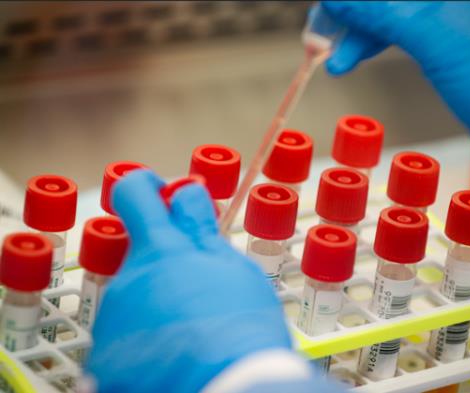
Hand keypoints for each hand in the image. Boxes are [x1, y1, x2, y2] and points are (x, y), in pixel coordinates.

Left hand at [85, 170, 290, 391]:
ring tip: (192, 330)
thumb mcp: (234, 269)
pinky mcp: (106, 358)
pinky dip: (146, 341)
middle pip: (139, 253)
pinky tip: (174, 354)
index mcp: (162, 251)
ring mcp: (114, 320)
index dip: (146, 187)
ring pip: (135, 296)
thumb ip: (202, 230)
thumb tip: (185, 196)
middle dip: (165, 260)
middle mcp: (129, 279)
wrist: (226, 391)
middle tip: (198, 285)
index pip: (136, 192)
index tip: (159, 195)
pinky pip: (125, 337)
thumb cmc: (241, 333)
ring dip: (159, 303)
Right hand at [322, 1, 469, 200]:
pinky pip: (405, 30)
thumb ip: (381, 13)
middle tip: (320, 33)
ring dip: (361, 32)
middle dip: (354, 13)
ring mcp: (460, 12)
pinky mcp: (454, 38)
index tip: (327, 10)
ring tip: (332, 56)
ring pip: (396, 11)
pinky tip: (353, 57)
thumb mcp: (433, 40)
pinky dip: (378, 43)